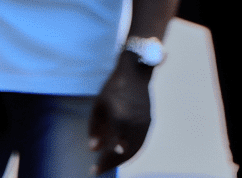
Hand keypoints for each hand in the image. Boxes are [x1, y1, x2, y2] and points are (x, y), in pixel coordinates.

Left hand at [89, 56, 152, 173]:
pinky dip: (131, 152)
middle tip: (98, 170)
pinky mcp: (149, 121)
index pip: (114, 146)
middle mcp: (136, 122)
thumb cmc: (112, 90)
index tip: (95, 169)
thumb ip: (94, 128)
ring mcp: (145, 122)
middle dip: (112, 163)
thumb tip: (92, 149)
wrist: (135, 73)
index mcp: (122, 117)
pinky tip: (120, 156)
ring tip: (108, 165)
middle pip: (126, 151)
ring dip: (122, 160)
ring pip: (135, 148)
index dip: (106, 160)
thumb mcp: (98, 106)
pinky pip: (141, 142)